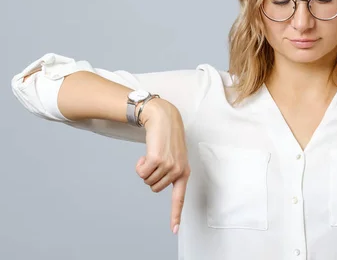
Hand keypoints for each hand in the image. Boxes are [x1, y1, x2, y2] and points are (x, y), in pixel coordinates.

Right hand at [134, 98, 189, 234]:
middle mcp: (178, 171)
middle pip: (154, 188)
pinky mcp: (157, 160)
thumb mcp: (174, 157)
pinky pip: (141, 172)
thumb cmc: (168, 138)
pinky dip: (139, 164)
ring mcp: (169, 166)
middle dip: (151, 176)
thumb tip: (159, 184)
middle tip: (156, 160)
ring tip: (153, 154)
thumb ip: (171, 171)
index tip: (174, 230)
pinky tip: (147, 153)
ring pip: (147, 181)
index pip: (179, 198)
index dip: (175, 214)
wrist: (164, 119)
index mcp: (184, 173)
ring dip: (145, 169)